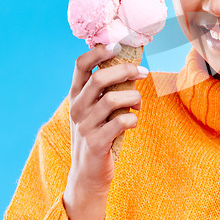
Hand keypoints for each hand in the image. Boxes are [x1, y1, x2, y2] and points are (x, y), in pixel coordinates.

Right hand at [63, 44, 147, 219]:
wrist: (87, 173)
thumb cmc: (98, 133)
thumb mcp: (95, 109)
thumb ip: (106, 90)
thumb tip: (131, 66)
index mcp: (76, 95)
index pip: (80, 65)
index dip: (98, 52)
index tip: (117, 46)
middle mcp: (77, 108)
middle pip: (99, 78)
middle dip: (126, 71)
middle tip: (143, 72)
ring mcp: (85, 126)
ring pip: (112, 100)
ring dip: (133, 97)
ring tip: (139, 103)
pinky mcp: (96, 143)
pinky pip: (120, 123)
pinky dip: (132, 120)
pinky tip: (133, 122)